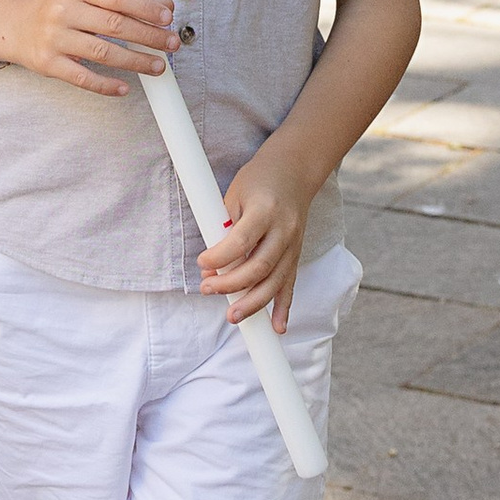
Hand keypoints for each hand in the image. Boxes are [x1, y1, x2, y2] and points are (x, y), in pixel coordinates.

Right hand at [0, 0, 178, 99]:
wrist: (13, 23)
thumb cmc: (57, 7)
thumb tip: (164, 7)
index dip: (145, 8)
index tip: (167, 18)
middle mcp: (63, 11)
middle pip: (115, 26)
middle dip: (149, 36)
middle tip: (171, 44)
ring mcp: (54, 38)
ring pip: (103, 53)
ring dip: (135, 61)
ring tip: (158, 66)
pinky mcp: (48, 64)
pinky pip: (83, 78)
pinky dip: (106, 85)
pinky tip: (125, 88)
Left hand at [200, 150, 309, 330]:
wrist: (294, 171)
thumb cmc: (258, 179)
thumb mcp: (235, 193)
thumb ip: (224, 227)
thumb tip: (211, 265)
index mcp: (265, 210)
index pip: (241, 241)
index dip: (219, 257)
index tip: (201, 263)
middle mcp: (284, 230)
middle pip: (260, 267)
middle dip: (232, 285)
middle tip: (207, 289)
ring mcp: (294, 244)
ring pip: (276, 281)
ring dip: (254, 303)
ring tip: (232, 316)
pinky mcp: (297, 254)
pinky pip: (291, 284)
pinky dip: (284, 307)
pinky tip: (277, 328)